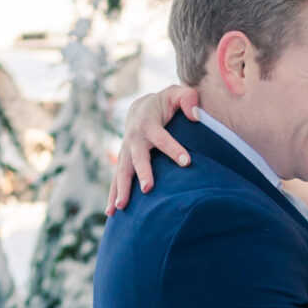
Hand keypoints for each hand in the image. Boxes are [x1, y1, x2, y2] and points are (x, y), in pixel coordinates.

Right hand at [106, 83, 201, 211]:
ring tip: (120, 208)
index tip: (187, 162)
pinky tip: (112, 214)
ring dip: (121, 189)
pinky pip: (116, 179)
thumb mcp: (176, 93)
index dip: (174, 149)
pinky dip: (113, 195)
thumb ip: (188, 98)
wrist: (139, 108)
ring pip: (122, 172)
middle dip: (143, 173)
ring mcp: (126, 151)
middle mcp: (134, 139)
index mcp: (148, 123)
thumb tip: (195, 115)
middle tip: (148, 188)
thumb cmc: (164, 103)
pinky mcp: (123, 162)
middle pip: (138, 158)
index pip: (162, 138)